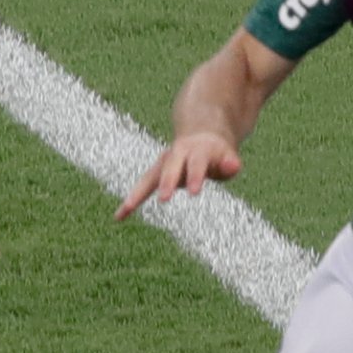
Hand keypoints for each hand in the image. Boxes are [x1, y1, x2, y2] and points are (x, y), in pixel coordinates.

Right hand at [117, 131, 242, 219]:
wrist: (201, 135)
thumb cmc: (217, 154)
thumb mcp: (227, 156)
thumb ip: (230, 163)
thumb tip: (234, 166)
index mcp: (196, 151)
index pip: (196, 164)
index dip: (195, 177)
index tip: (194, 193)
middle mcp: (175, 155)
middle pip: (169, 168)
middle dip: (166, 183)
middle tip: (163, 199)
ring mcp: (163, 164)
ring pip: (148, 178)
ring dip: (137, 194)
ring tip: (124, 211)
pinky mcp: (155, 175)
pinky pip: (142, 188)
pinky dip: (131, 202)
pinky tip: (119, 217)